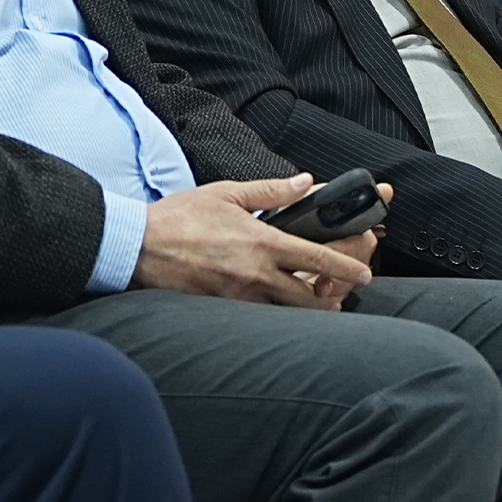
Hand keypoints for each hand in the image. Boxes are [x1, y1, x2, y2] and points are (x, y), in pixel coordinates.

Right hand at [131, 176, 374, 308]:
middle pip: (310, 298)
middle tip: (338, 297)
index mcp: (263, 242)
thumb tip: (305, 182)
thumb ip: (271, 191)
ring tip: (310, 305)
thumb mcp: (227, 193)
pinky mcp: (222, 311)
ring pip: (285, 314)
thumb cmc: (178, 218)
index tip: (364, 274)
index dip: (348, 268)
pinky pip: (257, 318)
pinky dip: (271, 315)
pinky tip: (272, 309)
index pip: (318, 259)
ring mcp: (239, 297)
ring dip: (302, 311)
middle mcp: (256, 275)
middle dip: (331, 301)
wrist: (137, 247)